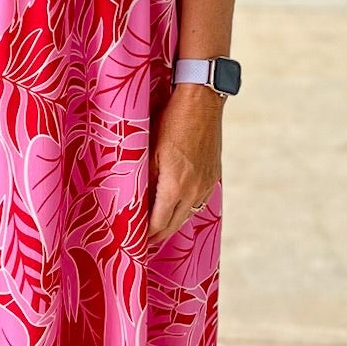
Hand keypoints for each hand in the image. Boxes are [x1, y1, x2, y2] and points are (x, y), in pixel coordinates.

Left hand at [148, 85, 221, 247]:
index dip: (145, 235)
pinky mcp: (213, 176)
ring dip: (172, 223)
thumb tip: (137, 202)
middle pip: (173, 225)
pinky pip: (198, 202)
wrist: (202, 102)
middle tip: (143, 243)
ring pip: (187, 215)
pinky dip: (184, 210)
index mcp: (175, 186)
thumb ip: (145, 179)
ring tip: (157, 229)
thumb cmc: (171, 121)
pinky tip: (176, 208)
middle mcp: (194, 190)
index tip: (133, 241)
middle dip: (157, 236)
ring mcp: (206, 185)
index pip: (158, 223)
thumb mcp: (150, 150)